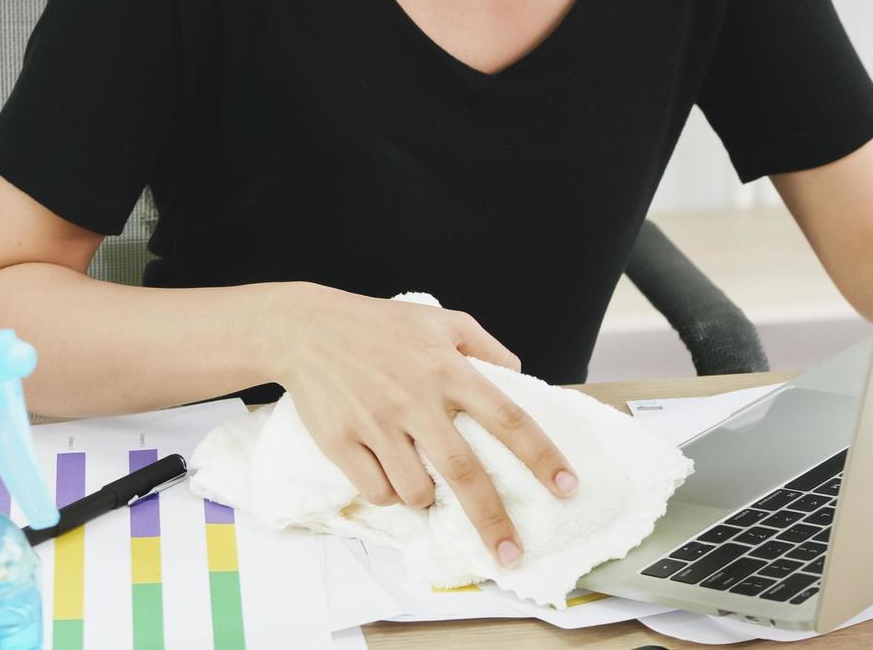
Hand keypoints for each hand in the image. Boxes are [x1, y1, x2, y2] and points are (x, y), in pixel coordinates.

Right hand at [267, 283, 577, 567]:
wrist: (306, 328)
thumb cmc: (380, 325)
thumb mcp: (442, 320)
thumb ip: (485, 345)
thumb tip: (518, 375)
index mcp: (448, 369)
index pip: (507, 418)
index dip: (541, 456)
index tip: (567, 486)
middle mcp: (416, 400)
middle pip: (465, 472)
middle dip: (492, 519)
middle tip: (512, 552)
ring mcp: (377, 424)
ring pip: (417, 491)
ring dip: (429, 498)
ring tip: (426, 481)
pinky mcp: (342, 443)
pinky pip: (378, 491)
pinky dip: (390, 493)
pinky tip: (388, 473)